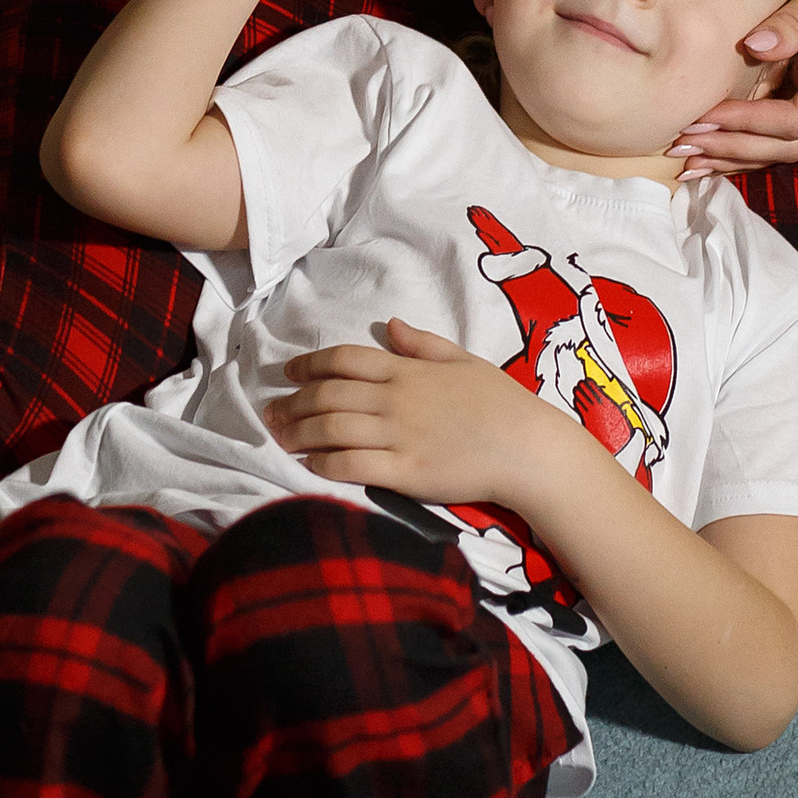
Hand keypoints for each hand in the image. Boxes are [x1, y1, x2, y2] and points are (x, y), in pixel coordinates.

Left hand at [264, 318, 552, 504]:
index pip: (344, 359)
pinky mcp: (404, 473)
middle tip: (270, 411)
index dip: (309, 364)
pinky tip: (307, 465)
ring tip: (278, 437)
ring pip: (331, 429)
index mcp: (408, 370)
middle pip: (328, 394)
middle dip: (293, 403)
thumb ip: (422, 343)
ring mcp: (399, 436)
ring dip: (297, 432)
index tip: (289, 372)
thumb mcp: (463, 359)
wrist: (527, 448)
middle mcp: (396, 399)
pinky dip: (322, 463)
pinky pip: (351, 465)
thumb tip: (388, 324)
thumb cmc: (500, 402)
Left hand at [671, 0, 797, 172]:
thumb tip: (749, 49)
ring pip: (791, 141)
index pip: (796, 119)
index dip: (746, 124)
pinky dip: (755, 134)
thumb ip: (795, 21)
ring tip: (691, 160)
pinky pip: (791, 121)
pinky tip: (720, 141)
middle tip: (682, 150)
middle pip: (791, 144)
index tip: (702, 117)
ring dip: (742, 153)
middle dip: (736, 151)